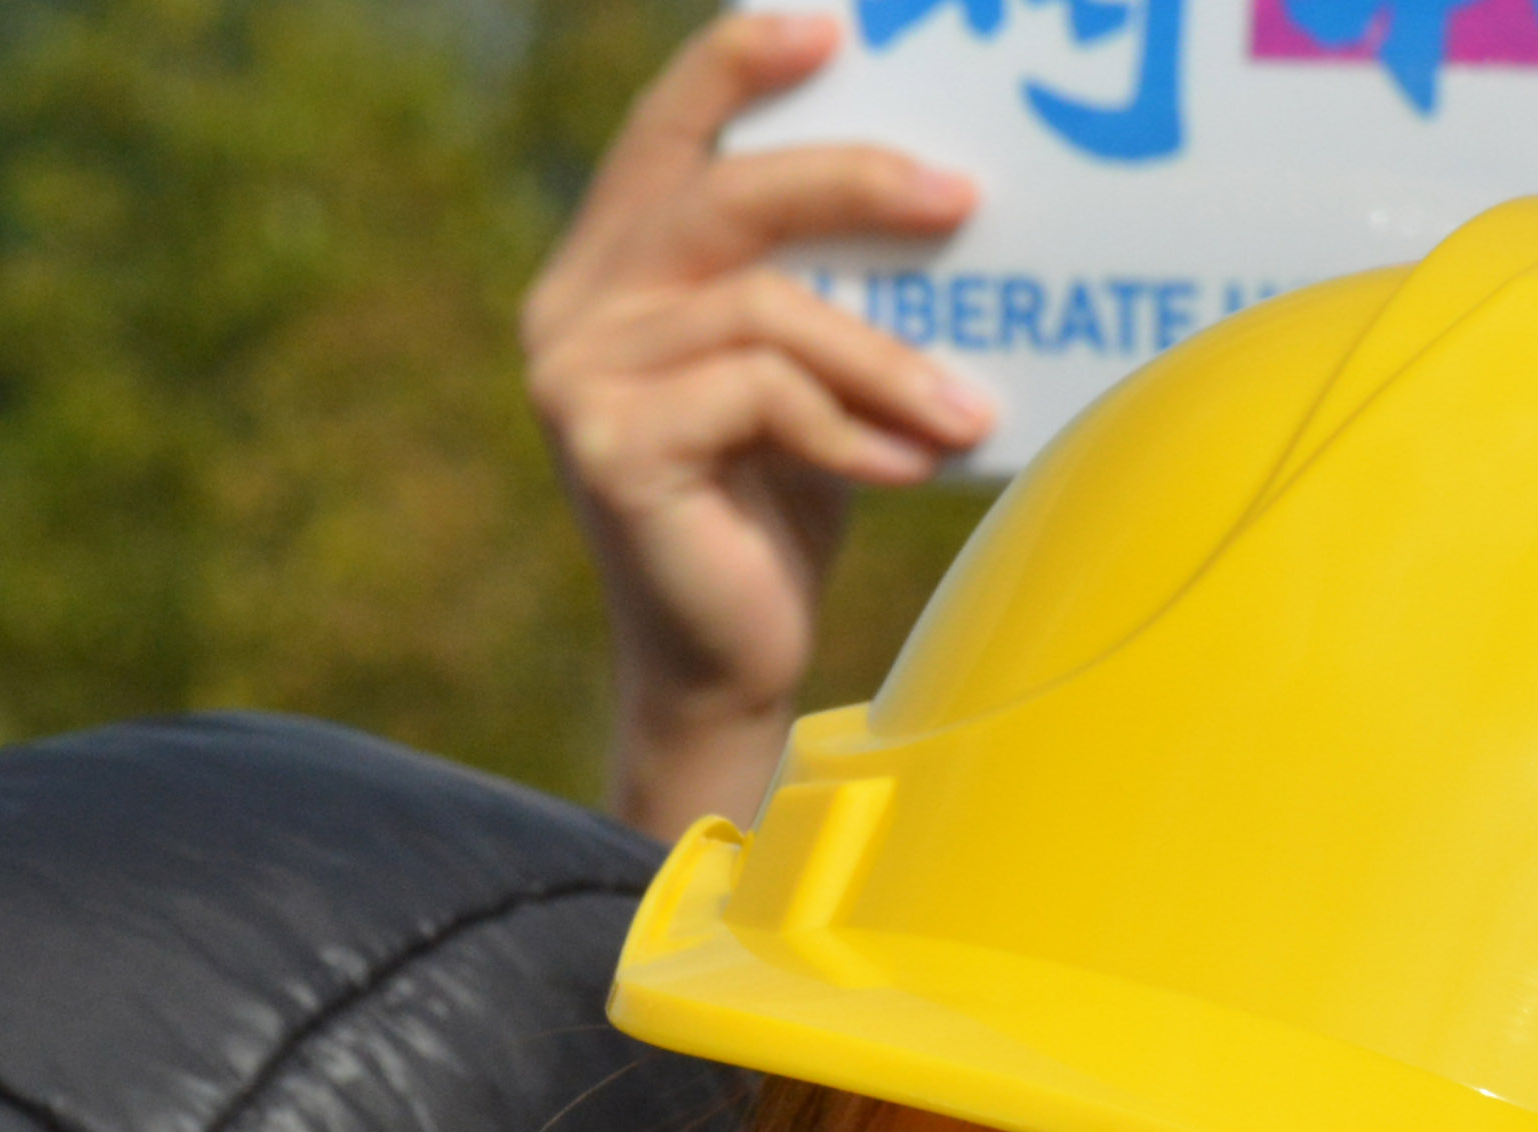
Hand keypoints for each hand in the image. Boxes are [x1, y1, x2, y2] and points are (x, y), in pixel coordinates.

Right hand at [522, 10, 995, 838]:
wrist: (726, 662)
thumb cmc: (778, 502)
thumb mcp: (801, 363)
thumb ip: (820, 277)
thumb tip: (949, 187)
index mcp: (608, 268)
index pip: (664, 131)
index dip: (736, 63)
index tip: (832, 27)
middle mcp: (573, 309)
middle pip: (728, 195)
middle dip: (857, 181)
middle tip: (963, 197)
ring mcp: (578, 380)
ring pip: (767, 310)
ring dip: (885, 358)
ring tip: (964, 409)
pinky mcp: (609, 450)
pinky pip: (762, 394)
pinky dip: (852, 429)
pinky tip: (908, 467)